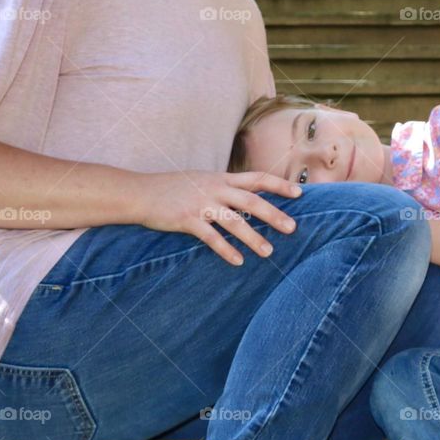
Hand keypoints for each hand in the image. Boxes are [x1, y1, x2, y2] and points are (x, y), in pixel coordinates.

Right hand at [138, 169, 301, 265]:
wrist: (140, 192)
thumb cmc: (174, 188)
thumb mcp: (203, 180)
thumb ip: (225, 187)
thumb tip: (249, 196)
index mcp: (222, 178)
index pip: (257, 178)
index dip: (279, 185)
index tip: (299, 193)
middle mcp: (215, 189)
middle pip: (250, 200)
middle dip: (273, 214)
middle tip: (292, 228)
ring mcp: (201, 204)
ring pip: (233, 221)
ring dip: (253, 237)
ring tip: (269, 252)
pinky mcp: (186, 220)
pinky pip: (210, 237)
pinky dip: (225, 249)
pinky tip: (238, 261)